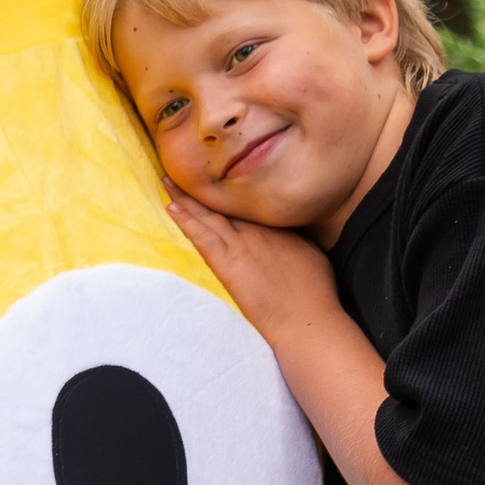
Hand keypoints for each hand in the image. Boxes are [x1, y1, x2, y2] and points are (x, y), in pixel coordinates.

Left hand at [165, 188, 336, 339]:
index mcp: (278, 224)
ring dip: (186, 197)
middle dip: (204, 184)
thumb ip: (296, 238)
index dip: (229, 188)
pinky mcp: (228, 263)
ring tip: (167, 180)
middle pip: (225, 200)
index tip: (216, 174)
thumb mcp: (312, 253)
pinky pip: (201, 236)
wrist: (308, 318)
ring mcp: (242, 244)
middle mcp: (258, 228)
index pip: (246, 201)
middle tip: (183, 166)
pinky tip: (171, 207)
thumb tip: (291, 231)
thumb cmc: (316, 293)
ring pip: (208, 214)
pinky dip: (186, 221)